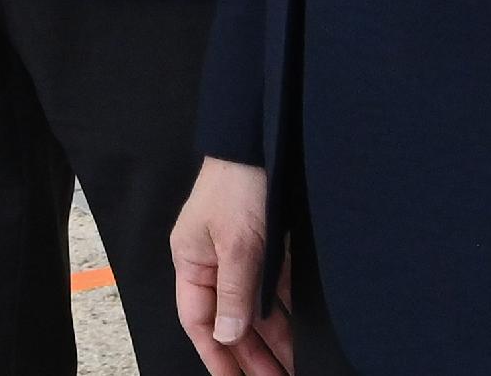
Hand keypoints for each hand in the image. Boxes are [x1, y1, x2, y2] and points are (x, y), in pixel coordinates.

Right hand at [171, 159, 295, 375]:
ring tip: (290, 369)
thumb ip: (234, 292)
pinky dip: (282, 315)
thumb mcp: (237, 242)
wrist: (264, 138)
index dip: (216, 356)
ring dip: (270, 340)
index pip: (200, 322)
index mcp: (192, 261)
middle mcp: (212, 262)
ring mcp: (239, 255)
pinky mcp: (264, 247)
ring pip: (253, 310)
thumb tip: (229, 336)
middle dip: (249, 356)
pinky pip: (271, 291)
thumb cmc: (239, 183)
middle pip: (228, 321)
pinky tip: (298, 336)